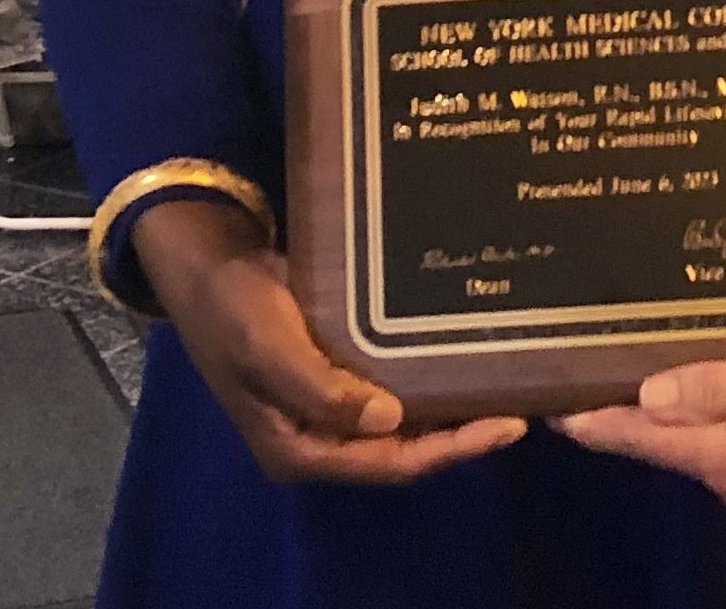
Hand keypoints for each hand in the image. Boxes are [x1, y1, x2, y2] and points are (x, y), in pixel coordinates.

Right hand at [133, 197, 527, 485]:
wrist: (203, 261)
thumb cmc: (232, 305)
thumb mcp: (268, 346)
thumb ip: (320, 389)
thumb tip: (389, 419)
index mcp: (299, 450)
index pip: (390, 464)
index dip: (451, 450)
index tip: (508, 424)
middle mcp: (316, 439)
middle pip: (402, 450)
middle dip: (460, 435)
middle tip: (521, 404)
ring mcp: (325, 410)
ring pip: (402, 423)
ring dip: (448, 410)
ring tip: (505, 383)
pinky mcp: (333, 376)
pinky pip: (391, 389)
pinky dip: (426, 380)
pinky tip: (462, 355)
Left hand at [557, 337, 725, 523]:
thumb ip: (717, 386)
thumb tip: (647, 398)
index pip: (645, 440)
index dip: (599, 424)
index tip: (556, 414)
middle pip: (681, 446)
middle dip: (651, 413)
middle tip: (621, 366)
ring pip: (722, 449)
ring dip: (703, 416)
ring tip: (687, 369)